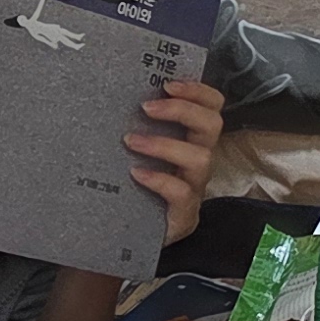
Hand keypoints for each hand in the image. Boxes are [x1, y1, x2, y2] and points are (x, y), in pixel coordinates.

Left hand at [130, 74, 225, 248]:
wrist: (128, 236)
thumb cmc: (132, 187)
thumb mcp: (136, 152)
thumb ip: (135, 126)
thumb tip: (107, 91)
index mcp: (191, 140)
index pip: (212, 107)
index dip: (197, 91)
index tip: (167, 84)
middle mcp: (198, 162)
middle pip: (212, 125)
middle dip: (182, 110)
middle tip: (146, 107)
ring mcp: (194, 189)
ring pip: (199, 158)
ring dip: (164, 144)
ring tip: (131, 141)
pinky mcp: (184, 215)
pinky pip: (181, 193)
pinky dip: (159, 179)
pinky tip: (136, 174)